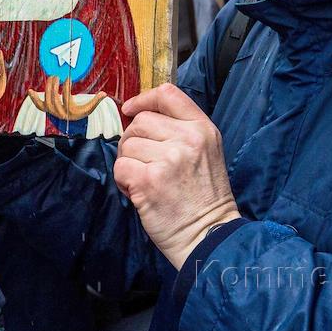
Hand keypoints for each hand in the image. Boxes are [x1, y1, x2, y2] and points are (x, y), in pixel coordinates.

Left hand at [27, 76, 106, 119]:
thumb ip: (96, 101)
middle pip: (54, 98)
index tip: (68, 77)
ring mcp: (51, 111)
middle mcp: (59, 112)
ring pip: (46, 99)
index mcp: (69, 111)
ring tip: (51, 77)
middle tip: (56, 75)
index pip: (67, 97)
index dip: (67, 86)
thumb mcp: (89, 108)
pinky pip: (38, 105)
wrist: (70, 123)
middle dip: (54, 86)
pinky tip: (30, 90)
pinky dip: (34, 98)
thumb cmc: (80, 112)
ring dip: (47, 87)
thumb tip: (104, 94)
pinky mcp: (46, 110)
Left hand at [114, 84, 240, 268]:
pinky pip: (121, 167)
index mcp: (202, 129)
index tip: (132, 109)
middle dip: (134, 140)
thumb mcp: (207, 152)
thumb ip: (181, 130)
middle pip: (141, 121)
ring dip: (129, 163)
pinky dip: (124, 181)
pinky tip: (139, 192)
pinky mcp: (150, 180)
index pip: (167, 94)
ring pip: (128, 145)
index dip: (144, 99)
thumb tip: (139, 116)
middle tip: (144, 163)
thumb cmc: (204, 197)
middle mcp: (187, 139)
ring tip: (146, 180)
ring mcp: (168, 159)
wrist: (210, 236)